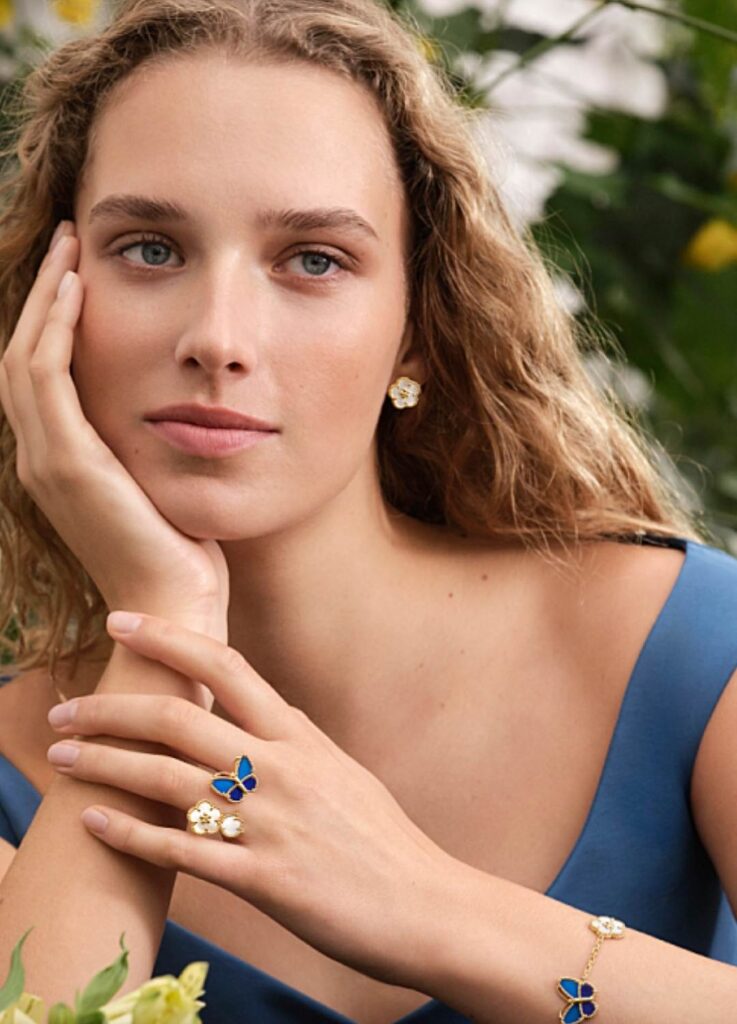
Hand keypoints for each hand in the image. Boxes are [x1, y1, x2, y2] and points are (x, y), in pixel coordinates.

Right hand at [0, 222, 227, 635]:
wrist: (173, 603)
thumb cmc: (178, 551)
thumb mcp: (155, 485)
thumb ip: (142, 446)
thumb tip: (171, 407)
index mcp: (59, 463)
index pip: (40, 377)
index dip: (50, 322)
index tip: (79, 276)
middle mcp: (39, 459)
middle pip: (21, 358)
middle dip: (43, 296)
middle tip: (69, 245)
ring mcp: (46, 461)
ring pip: (24, 358)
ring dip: (45, 298)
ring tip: (71, 250)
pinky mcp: (67, 463)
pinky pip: (46, 377)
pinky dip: (54, 330)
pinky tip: (78, 291)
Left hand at [45, 611, 450, 988]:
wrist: (426, 905)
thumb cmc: (383, 840)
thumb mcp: (343, 772)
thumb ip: (297, 741)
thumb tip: (265, 712)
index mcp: (300, 737)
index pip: (226, 666)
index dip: (168, 637)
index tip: (120, 620)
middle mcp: (280, 770)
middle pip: (178, 718)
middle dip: (111, 709)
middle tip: (64, 711)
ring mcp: (269, 824)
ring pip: (166, 779)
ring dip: (103, 764)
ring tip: (59, 758)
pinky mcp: (261, 879)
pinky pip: (180, 851)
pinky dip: (129, 833)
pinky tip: (94, 821)